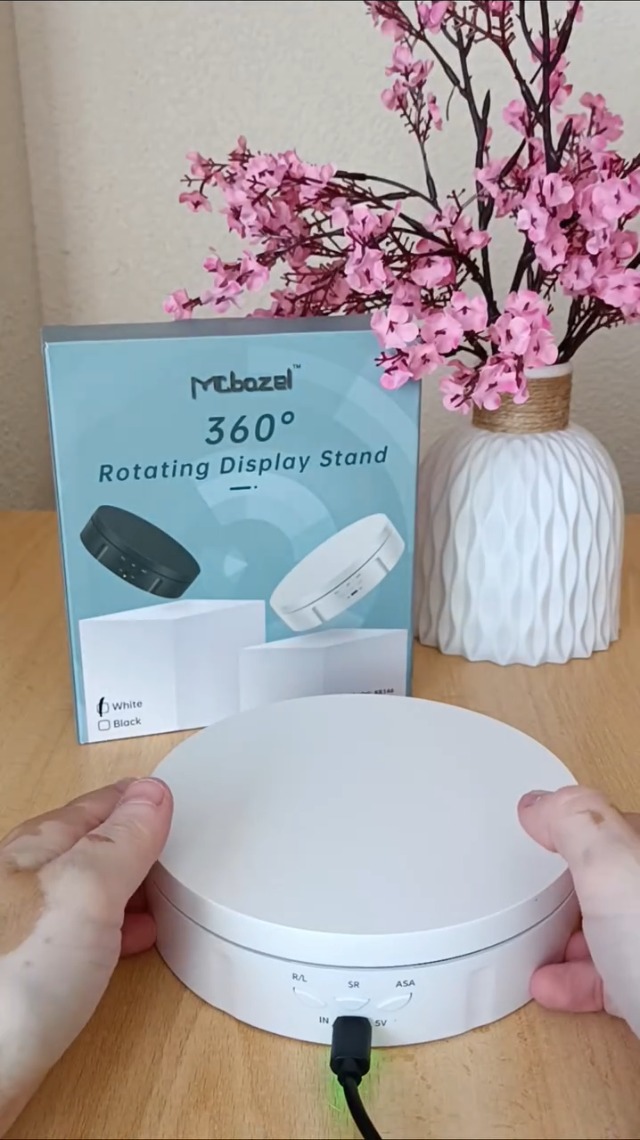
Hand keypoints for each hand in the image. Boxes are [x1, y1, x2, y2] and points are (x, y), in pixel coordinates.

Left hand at [0, 778, 172, 1133]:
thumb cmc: (15, 975)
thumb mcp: (86, 890)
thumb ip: (122, 841)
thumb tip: (152, 793)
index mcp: (35, 849)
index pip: (95, 806)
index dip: (136, 798)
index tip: (167, 795)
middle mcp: (24, 882)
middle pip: (86, 844)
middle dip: (130, 838)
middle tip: (171, 838)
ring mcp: (25, 929)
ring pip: (85, 889)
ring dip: (127, 884)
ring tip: (161, 889)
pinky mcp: (30, 975)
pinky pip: (83, 933)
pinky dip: (117, 927)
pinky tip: (132, 943)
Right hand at [519, 785, 639, 1036]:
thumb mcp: (611, 868)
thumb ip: (575, 822)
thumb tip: (542, 804)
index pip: (627, 825)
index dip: (585, 825)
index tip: (546, 830)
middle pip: (622, 880)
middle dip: (580, 883)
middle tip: (544, 885)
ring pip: (619, 932)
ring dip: (573, 936)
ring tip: (538, 942)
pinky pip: (615, 978)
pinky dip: (580, 979)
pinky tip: (551, 985)